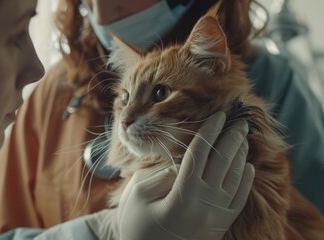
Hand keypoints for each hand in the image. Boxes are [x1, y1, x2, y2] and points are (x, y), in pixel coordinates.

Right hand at [98, 112, 254, 239]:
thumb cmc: (136, 223)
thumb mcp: (139, 194)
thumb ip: (161, 173)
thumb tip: (181, 159)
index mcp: (182, 197)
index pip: (199, 155)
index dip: (209, 132)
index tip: (218, 116)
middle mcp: (204, 206)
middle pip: (223, 163)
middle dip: (232, 138)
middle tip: (239, 121)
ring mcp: (215, 217)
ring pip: (235, 178)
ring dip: (240, 155)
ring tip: (242, 138)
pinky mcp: (220, 224)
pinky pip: (239, 199)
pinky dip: (245, 180)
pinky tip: (247, 166)